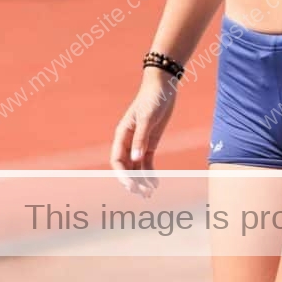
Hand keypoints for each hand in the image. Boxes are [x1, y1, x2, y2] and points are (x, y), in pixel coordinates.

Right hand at [109, 68, 179, 197]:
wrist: (164, 86)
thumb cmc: (153, 99)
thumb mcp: (147, 118)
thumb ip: (141, 138)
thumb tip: (135, 159)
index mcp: (122, 134)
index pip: (117, 160)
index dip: (122, 175)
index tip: (131, 185)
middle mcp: (128, 141)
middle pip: (126, 167)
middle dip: (133, 181)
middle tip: (142, 194)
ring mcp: (139, 143)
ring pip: (136, 167)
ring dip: (142, 180)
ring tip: (149, 194)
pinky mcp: (150, 142)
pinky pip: (147, 162)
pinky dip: (150, 173)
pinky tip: (156, 183)